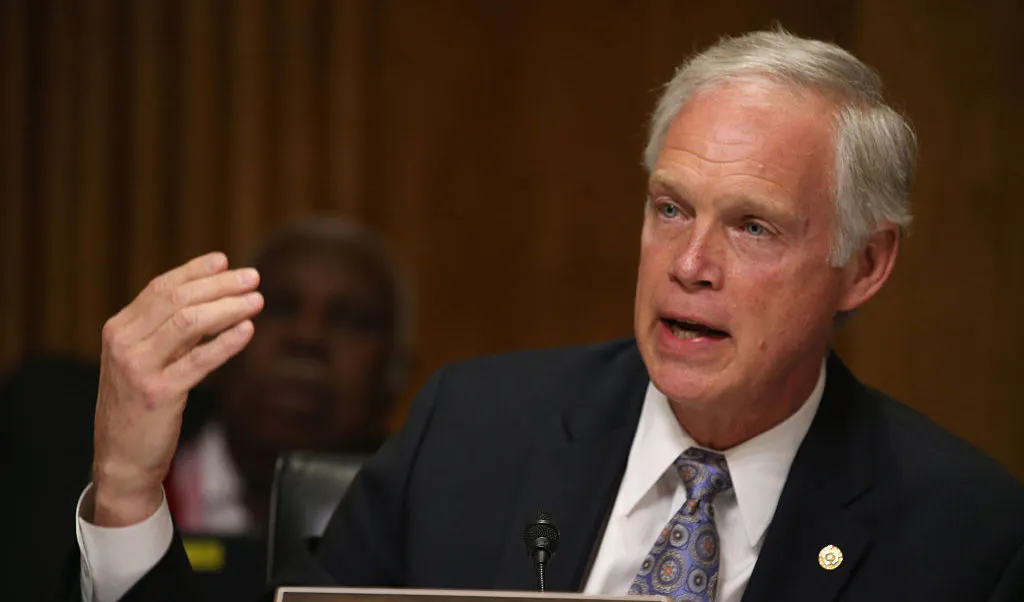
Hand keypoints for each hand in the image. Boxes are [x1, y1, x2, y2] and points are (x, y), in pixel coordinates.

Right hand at [91, 252, 262, 526]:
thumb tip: (213, 297)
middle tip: (253, 278)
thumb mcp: (145, 359)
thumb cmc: (140, 405)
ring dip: (228, 307)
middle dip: (220, 285)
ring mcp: (138, 368)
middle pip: (177, 299)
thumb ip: (169, 330)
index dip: (195, 270)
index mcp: (119, 328)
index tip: (225, 260)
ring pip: (188, 323)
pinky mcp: (158, 394)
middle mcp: (123, 343)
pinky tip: (248, 331)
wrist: (121, 457)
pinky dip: (226, 343)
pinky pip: (199, 361)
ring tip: (257, 301)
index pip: (161, 287)